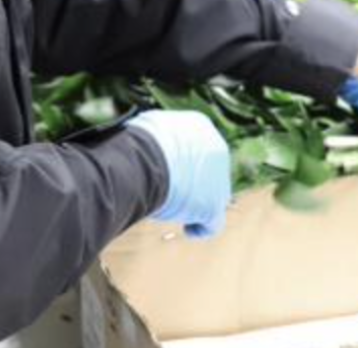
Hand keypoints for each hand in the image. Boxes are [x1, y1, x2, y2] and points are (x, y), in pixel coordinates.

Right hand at [127, 111, 231, 238]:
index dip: (182, 162)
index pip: (196, 147)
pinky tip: (189, 230)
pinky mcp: (214, 204)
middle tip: (170, 192)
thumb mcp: (148, 129)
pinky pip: (214, 222)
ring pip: (213, 195)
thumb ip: (158, 136)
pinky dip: (201, 227)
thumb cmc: (137, 143)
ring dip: (196, 204)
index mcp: (200, 127)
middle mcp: (216, 148)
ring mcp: (219, 178)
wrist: (144, 158)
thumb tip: (146, 142)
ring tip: (173, 210)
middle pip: (208, 171)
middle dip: (193, 183)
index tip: (168, 171)